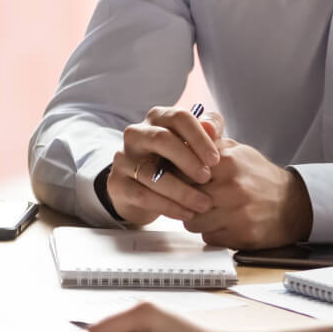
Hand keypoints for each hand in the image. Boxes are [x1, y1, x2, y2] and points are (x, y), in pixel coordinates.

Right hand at [107, 106, 225, 224]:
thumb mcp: (192, 145)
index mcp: (158, 118)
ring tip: (203, 204)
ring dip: (182, 191)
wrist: (141, 188)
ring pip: (152, 173)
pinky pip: (143, 196)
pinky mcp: (117, 183)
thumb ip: (207, 132)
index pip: (179, 118)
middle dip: (188, 160)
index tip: (215, 160)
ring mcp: (123, 158)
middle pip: (161, 139)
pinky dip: (168, 207)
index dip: (200, 138)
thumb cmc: (173, 161)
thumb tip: (211, 128)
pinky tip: (186, 213)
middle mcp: (137, 134)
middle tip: (207, 178)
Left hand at [184, 139, 312, 247]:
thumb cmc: (259, 177)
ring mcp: (237, 214)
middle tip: (193, 199)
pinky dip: (212, 233)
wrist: (293, 204)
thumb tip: (182, 139)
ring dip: (197, 219)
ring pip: (193, 222)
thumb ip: (209, 144)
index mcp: (227, 162)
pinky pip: (208, 238)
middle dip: (185, 200)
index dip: (179, 178)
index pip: (183, 172)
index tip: (181, 180)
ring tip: (209, 212)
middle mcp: (232, 188)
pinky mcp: (242, 236)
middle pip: (185, 199)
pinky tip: (223, 224)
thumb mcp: (237, 151)